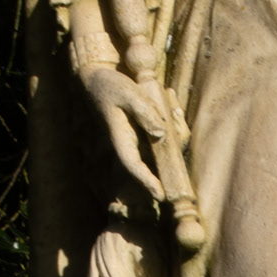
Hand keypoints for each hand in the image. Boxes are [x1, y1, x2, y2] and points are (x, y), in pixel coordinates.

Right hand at [80, 65, 166, 197]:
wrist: (96, 80)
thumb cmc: (109, 85)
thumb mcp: (127, 92)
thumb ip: (144, 111)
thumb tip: (161, 134)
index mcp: (119, 138)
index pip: (132, 165)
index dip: (146, 181)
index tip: (160, 195)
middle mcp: (128, 143)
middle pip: (152, 161)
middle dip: (170, 158)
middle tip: (181, 135)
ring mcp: (136, 138)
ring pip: (160, 148)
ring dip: (175, 133)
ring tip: (175, 108)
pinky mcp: (142, 131)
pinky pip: (162, 134)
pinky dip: (173, 124)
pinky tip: (173, 105)